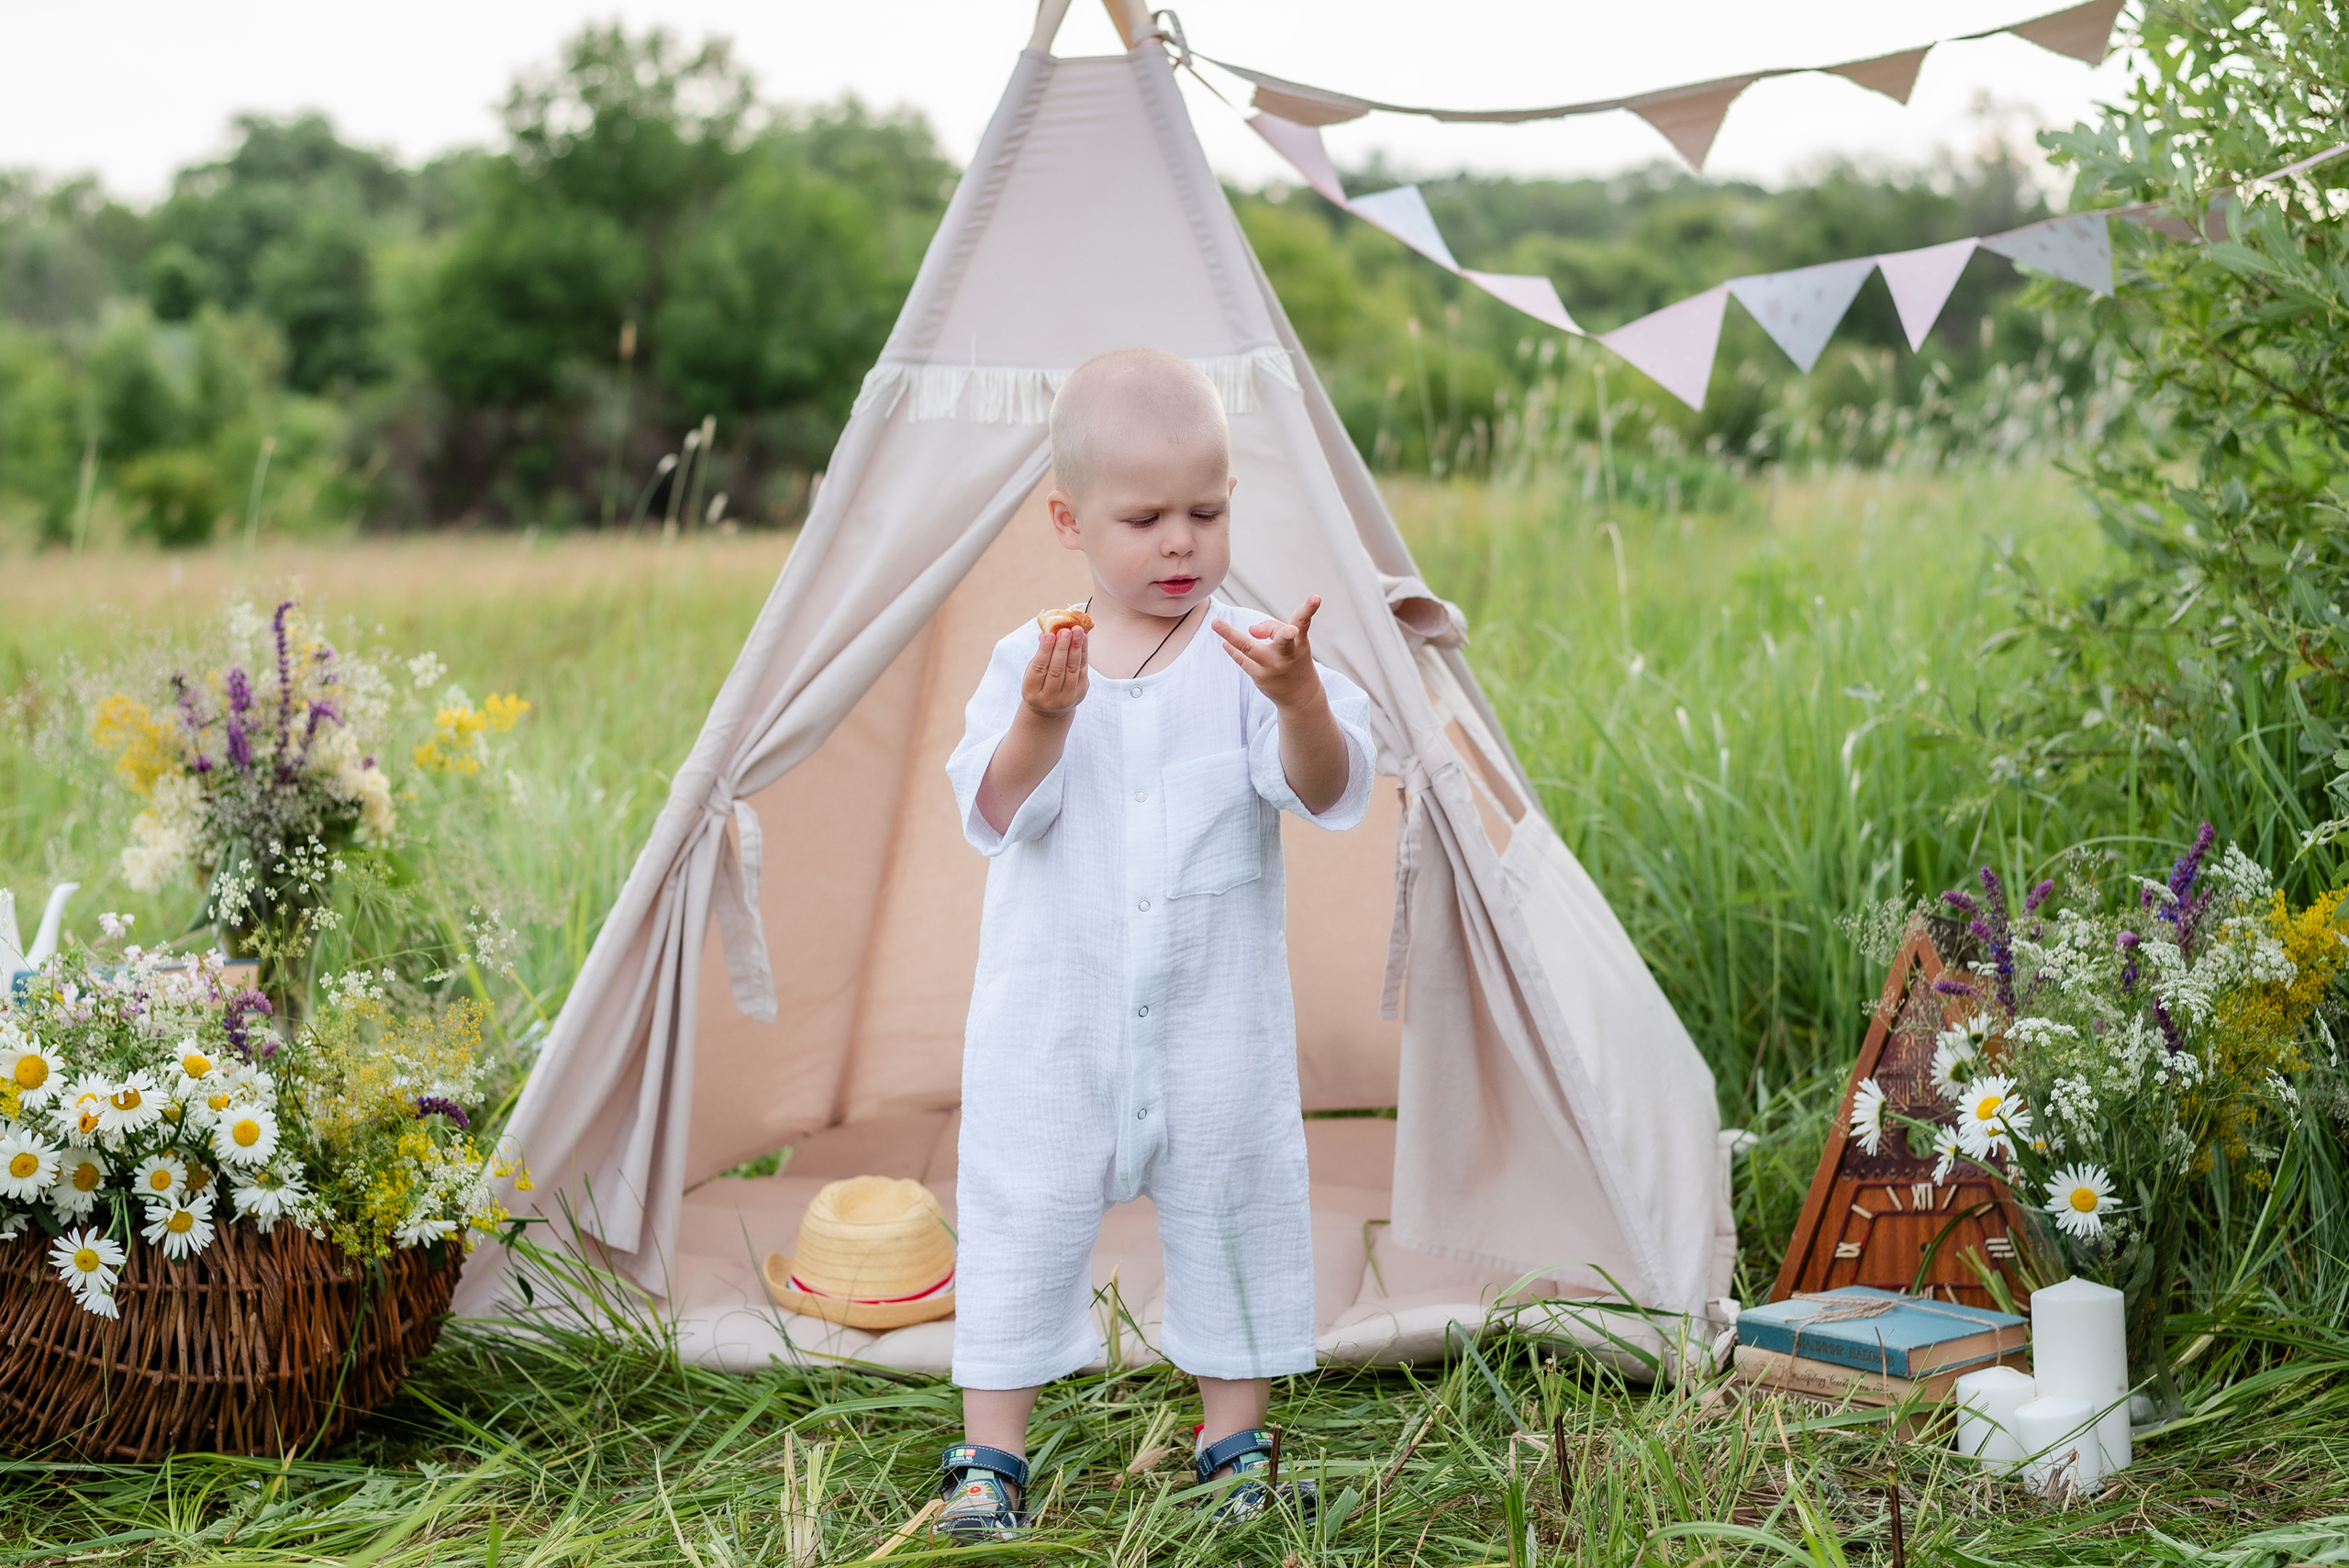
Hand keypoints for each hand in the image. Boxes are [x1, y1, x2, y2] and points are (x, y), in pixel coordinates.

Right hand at [1022, 626, 1088, 717]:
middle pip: (1057, 670)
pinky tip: (1083, 638)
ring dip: (1075, 648)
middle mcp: (1049, 698)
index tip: (1049, 635)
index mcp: (1031, 692)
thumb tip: (1047, 633)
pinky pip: (1083, 669)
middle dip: (1062, 648)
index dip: (1044, 651)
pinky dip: (1083, 652)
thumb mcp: (1032, 672)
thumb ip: (1040, 655)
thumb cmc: (1039, 683)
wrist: (1051, 708)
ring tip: (1076, 630)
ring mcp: (1067, 698)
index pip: (1038, 669)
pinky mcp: (1081, 693)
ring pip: (1072, 669)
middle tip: (1065, 631)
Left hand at [1215, 595, 1325, 710]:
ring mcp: (1272, 667)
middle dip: (1275, 630)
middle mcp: (1287, 654)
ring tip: (1215, 623)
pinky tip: (1225, 643)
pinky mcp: (1259, 677)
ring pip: (1248, 648)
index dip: (1308, 609)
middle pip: (1280, 639)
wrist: (1300, 696)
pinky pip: (1242, 658)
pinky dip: (1233, 649)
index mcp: (1300, 641)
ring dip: (1230, 635)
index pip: (1303, 621)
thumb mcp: (1292, 642)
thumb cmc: (1294, 658)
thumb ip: (1272, 629)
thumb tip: (1250, 630)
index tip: (1316, 597)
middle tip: (1283, 627)